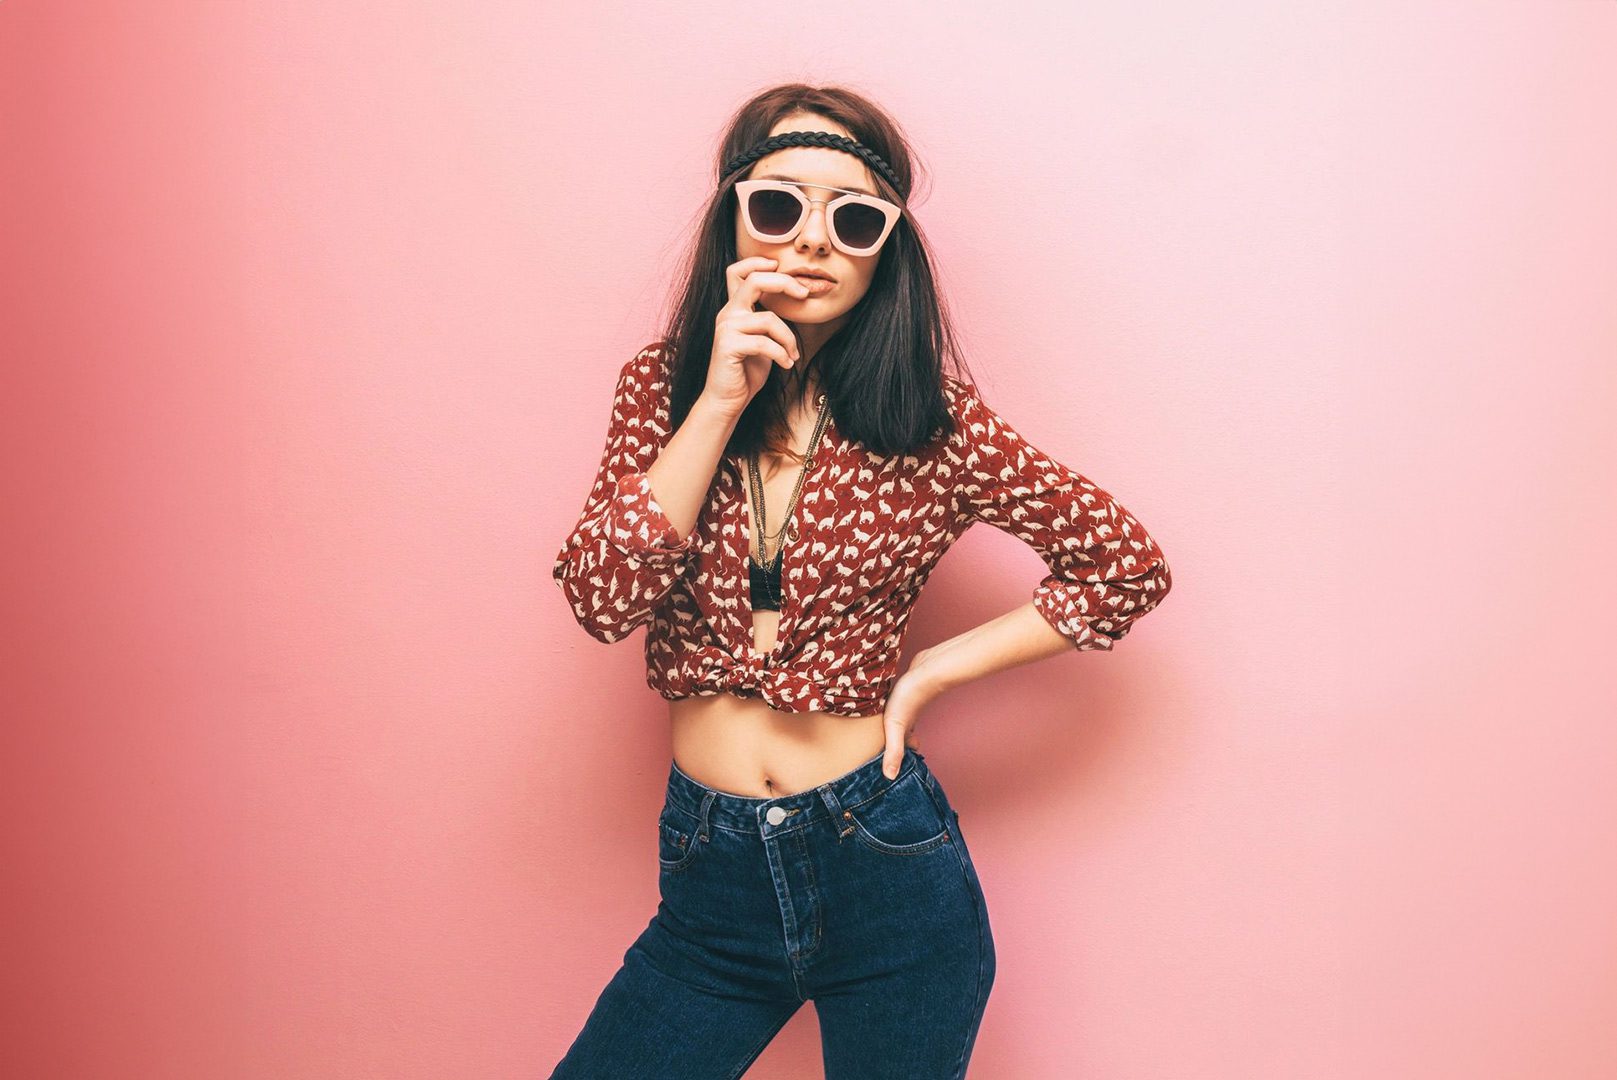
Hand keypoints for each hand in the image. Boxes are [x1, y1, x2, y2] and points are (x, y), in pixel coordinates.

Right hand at [701, 257, 810, 415]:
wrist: (727, 399)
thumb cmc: (747, 370)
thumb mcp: (762, 339)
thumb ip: (769, 320)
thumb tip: (796, 299)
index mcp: (734, 308)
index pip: (737, 271)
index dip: (758, 262)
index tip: (781, 266)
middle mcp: (728, 313)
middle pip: (755, 281)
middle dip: (784, 283)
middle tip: (804, 294)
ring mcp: (726, 328)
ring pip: (769, 319)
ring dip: (789, 338)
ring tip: (792, 355)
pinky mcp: (727, 346)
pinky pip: (764, 343)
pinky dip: (781, 354)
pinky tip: (786, 364)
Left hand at [878, 649, 946, 779]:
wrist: (927, 669)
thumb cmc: (911, 697)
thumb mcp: (896, 726)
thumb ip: (894, 751)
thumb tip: (890, 778)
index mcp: (906, 731)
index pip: (905, 749)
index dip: (900, 758)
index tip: (893, 766)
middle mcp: (908, 720)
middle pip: (903, 736)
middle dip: (897, 743)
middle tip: (885, 750)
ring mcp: (907, 705)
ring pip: (901, 720)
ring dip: (894, 726)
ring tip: (881, 730)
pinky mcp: (904, 690)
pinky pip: (897, 703)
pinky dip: (892, 708)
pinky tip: (884, 702)